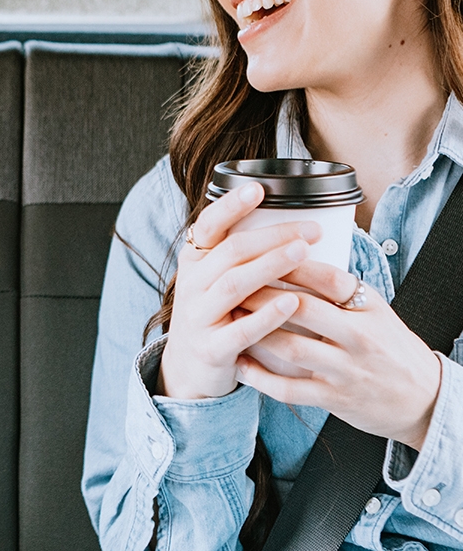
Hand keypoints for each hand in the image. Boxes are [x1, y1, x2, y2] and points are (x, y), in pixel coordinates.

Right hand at [158, 183, 322, 399]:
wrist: (189, 370)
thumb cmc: (214, 316)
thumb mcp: (212, 280)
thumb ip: (235, 256)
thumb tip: (284, 221)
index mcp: (193, 261)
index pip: (208, 225)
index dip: (231, 205)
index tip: (258, 188)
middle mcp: (191, 284)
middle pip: (231, 251)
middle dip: (272, 236)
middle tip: (310, 229)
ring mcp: (198, 316)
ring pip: (235, 284)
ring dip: (270, 265)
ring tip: (302, 252)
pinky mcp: (211, 348)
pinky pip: (241, 329)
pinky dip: (268, 315)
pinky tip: (292, 303)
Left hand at [236, 261, 441, 449]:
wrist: (423, 398)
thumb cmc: (388, 345)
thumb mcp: (374, 309)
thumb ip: (338, 288)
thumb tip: (291, 253)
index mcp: (369, 308)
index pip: (327, 277)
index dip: (290, 262)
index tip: (259, 252)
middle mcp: (359, 338)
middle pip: (302, 308)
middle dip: (260, 293)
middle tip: (231, 282)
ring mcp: (347, 370)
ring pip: (290, 348)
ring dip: (254, 331)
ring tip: (229, 318)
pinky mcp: (335, 399)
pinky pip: (290, 389)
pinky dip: (260, 378)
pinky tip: (240, 364)